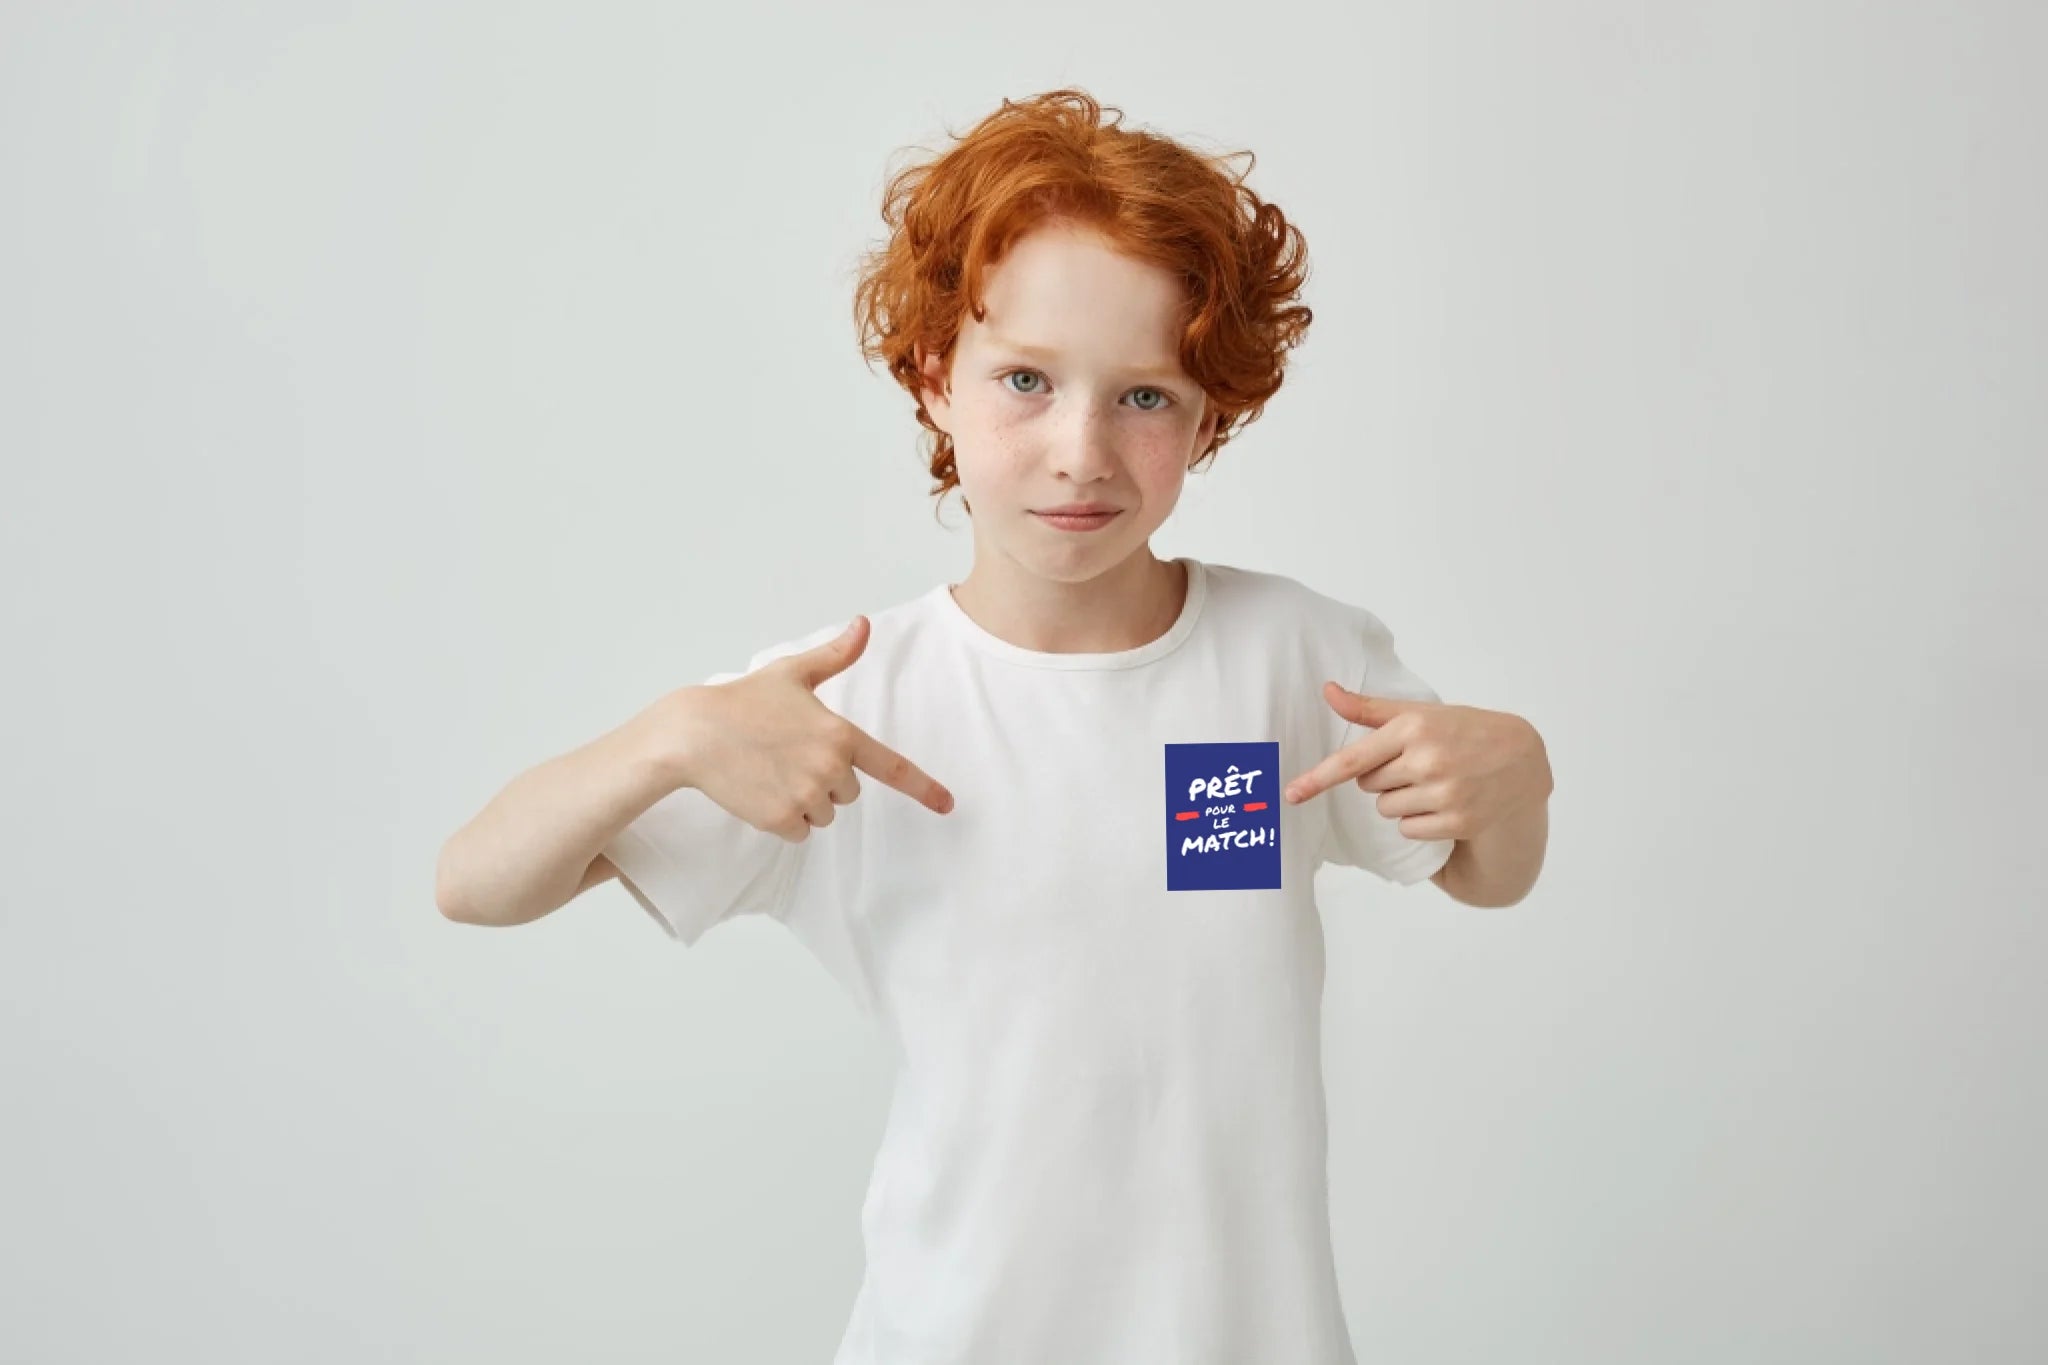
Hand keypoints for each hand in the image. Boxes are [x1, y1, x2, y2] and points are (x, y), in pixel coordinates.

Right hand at [669, 617, 955, 840]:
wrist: (693, 734)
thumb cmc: (743, 701)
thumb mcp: (793, 672)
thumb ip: (835, 654)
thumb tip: (864, 624)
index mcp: (839, 734)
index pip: (892, 766)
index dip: (923, 787)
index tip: (948, 805)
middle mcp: (829, 768)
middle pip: (848, 792)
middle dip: (824, 779)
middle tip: (787, 755)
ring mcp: (806, 795)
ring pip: (824, 814)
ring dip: (804, 801)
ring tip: (770, 771)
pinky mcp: (781, 819)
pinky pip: (800, 832)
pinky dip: (783, 819)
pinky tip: (760, 791)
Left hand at [1281, 682, 1550, 841]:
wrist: (1521, 759)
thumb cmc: (1463, 730)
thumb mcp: (1419, 712)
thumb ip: (1370, 709)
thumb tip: (1327, 691)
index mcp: (1413, 729)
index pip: (1354, 760)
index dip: (1319, 778)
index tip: (1292, 794)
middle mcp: (1428, 760)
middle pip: (1369, 787)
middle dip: (1385, 778)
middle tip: (1418, 764)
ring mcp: (1445, 793)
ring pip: (1387, 810)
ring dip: (1402, 801)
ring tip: (1434, 783)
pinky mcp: (1458, 820)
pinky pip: (1409, 829)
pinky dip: (1420, 821)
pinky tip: (1445, 802)